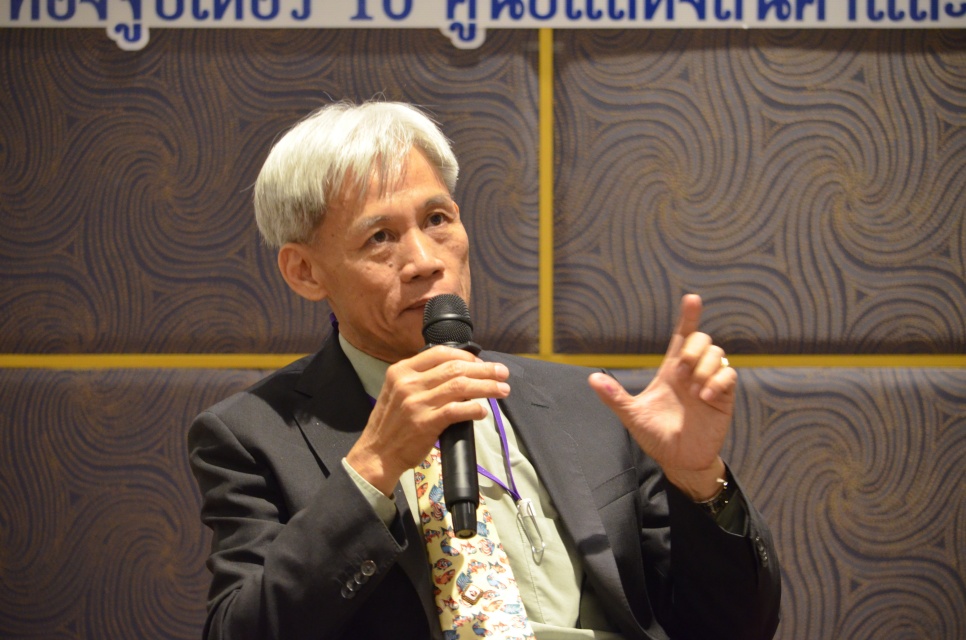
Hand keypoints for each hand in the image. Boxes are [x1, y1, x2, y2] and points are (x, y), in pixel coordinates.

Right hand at [346, 346, 510, 495]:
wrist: (376, 454)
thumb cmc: (391, 424)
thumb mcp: (397, 392)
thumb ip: (421, 380)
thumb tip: (458, 375)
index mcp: (401, 371)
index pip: (440, 353)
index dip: (466, 356)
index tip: (481, 363)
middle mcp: (408, 383)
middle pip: (455, 368)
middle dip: (484, 369)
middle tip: (502, 373)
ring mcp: (417, 403)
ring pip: (460, 386)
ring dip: (486, 387)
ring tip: (502, 390)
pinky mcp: (425, 423)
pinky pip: (457, 410)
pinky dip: (474, 409)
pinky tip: (483, 411)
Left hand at [588, 294, 735, 499]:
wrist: (679, 460)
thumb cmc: (656, 436)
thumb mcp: (633, 416)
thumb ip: (615, 397)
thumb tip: (592, 378)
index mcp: (671, 370)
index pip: (682, 336)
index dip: (688, 317)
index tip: (692, 299)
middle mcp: (691, 372)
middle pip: (702, 339)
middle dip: (692, 349)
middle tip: (681, 372)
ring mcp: (709, 383)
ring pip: (718, 354)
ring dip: (703, 367)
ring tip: (694, 391)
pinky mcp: (723, 397)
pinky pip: (729, 375)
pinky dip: (717, 381)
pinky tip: (705, 397)